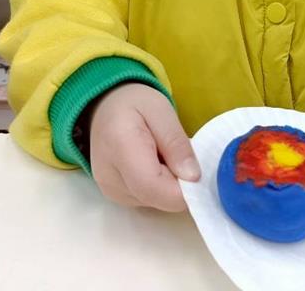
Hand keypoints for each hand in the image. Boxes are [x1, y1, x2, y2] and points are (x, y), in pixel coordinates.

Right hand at [90, 83, 200, 211]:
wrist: (105, 107)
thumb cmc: (134, 103)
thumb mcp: (161, 110)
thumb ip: (176, 143)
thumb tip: (193, 178)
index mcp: (119, 149)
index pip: (153, 187)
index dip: (182, 189)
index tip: (199, 173)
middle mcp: (109, 177)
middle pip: (156, 198)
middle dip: (179, 184)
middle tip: (181, 156)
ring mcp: (110, 190)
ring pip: (155, 202)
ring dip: (170, 185)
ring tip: (165, 156)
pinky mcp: (115, 196)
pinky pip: (148, 200)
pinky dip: (160, 187)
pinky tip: (156, 165)